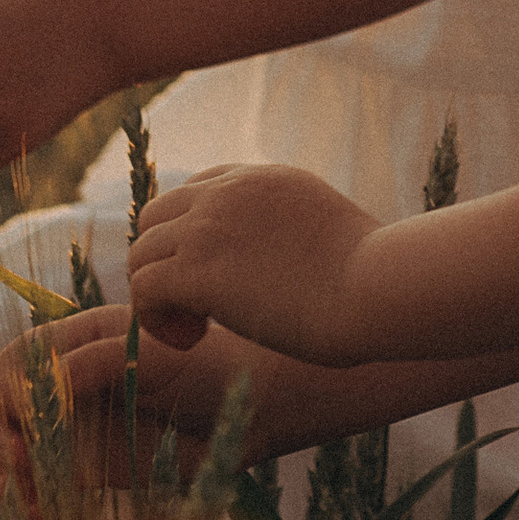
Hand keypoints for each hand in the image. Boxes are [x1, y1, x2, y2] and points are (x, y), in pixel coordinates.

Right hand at [0, 302, 249, 487]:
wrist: (250, 411)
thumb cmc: (208, 366)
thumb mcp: (154, 354)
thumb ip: (97, 361)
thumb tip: (45, 387)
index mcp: (74, 340)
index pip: (14, 363)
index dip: (7, 394)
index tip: (24, 426)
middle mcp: (62, 382)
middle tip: (10, 468)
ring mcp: (70, 425)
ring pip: (5, 445)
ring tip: (15, 498)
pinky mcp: (83, 467)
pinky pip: (37, 482)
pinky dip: (25, 499)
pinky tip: (36, 516)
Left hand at [127, 164, 380, 362]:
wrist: (377, 286)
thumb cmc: (372, 277)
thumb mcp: (329, 231)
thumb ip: (294, 231)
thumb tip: (294, 263)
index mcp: (262, 178)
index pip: (197, 189)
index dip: (193, 236)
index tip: (215, 276)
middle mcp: (227, 192)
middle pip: (155, 217)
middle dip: (165, 262)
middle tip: (197, 308)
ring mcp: (208, 228)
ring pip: (140, 254)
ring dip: (159, 296)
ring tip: (196, 330)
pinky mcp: (196, 271)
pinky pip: (143, 290)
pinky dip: (156, 321)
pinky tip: (194, 341)